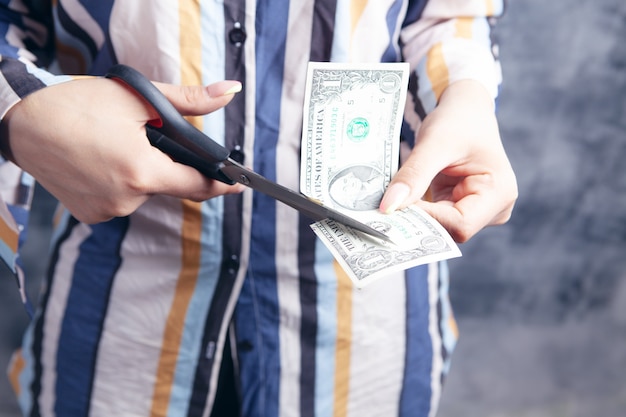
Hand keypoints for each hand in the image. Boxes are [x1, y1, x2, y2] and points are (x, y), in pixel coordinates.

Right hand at [1, 76, 243, 223]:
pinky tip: (104, 162)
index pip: (198, 185)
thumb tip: (230, 92)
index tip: (239, 185)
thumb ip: (190, 100)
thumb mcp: (138, 98)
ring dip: (143, 172)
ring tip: (117, 145)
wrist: (22, 123)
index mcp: (143, 172)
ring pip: (145, 191)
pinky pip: (122, 199)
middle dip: (169, 164)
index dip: (221, 184)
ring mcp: (108, 211)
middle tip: (147, 138)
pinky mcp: (92, 215)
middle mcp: (127, 200)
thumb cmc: (76, 106)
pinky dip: (122, 182)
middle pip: (169, 185)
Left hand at [379, 80, 517, 241]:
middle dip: (417, 222)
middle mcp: (494, 208)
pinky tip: (399, 203)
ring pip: (439, 228)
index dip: (426, 221)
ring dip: (414, 218)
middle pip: (449, 231)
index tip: (393, 209)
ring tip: (390, 202)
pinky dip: (415, 213)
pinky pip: (434, 220)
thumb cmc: (458, 121)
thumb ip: (413, 177)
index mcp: (499, 193)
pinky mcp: (460, 209)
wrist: (466, 111)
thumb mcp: (434, 144)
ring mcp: (478, 211)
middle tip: (382, 212)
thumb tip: (388, 208)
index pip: (460, 224)